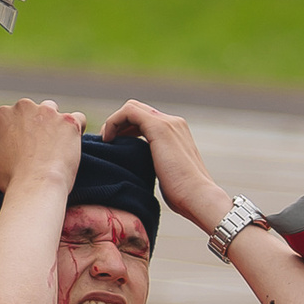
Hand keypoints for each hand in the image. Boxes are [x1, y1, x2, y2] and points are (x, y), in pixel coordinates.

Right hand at [0, 99, 82, 193]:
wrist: (37, 186)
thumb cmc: (10, 177)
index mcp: (4, 113)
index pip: (13, 118)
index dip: (17, 135)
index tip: (22, 151)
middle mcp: (26, 106)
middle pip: (34, 112)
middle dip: (36, 126)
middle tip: (39, 150)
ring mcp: (49, 112)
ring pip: (54, 113)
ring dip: (55, 125)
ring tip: (55, 148)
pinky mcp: (70, 121)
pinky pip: (77, 119)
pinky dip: (75, 129)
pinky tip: (70, 144)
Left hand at [103, 100, 233, 229]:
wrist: (198, 196)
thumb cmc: (183, 194)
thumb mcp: (167, 172)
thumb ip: (158, 162)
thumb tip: (141, 168)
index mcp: (177, 131)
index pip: (146, 119)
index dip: (127, 128)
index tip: (115, 145)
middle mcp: (173, 122)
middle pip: (138, 110)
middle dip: (119, 123)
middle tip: (108, 142)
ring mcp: (168, 122)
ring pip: (131, 107)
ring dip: (114, 122)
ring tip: (106, 141)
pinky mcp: (159, 127)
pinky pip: (129, 111)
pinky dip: (114, 121)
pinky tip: (108, 139)